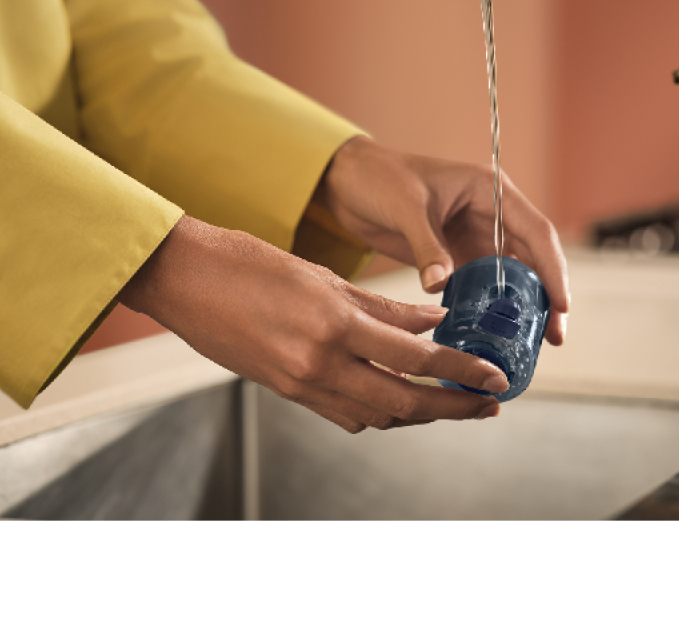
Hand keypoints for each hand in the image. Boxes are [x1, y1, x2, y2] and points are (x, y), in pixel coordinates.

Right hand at [118, 216, 507, 432]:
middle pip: (404, 402)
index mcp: (333, 324)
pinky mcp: (286, 392)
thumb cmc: (248, 263)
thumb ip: (381, 307)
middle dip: (454, 408)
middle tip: (487, 404)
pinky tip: (396, 397)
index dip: (461, 371)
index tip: (494, 377)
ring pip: (377, 415)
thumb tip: (430, 323)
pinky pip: (344, 415)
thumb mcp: (323, 275)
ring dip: (418, 413)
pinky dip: (379, 411)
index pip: (415, 357)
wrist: (184, 280)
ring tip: (448, 401)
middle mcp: (319, 363)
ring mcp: (299, 384)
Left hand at [315, 135, 569, 344]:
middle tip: (553, 337)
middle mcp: (490, 215)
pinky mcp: (453, 258)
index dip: (553, 270)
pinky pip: (480, 287)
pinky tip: (491, 335)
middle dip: (546, 297)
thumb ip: (426, 245)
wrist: (347, 183)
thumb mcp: (405, 206)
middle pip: (531, 260)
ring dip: (520, 308)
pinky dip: (488, 310)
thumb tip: (440, 285)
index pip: (536, 232)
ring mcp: (473, 238)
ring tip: (529, 345)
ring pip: (509, 278)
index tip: (561, 306)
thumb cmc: (379, 177)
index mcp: (490, 191)